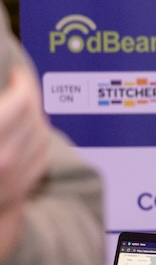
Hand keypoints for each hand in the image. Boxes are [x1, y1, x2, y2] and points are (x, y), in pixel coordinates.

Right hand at [0, 64, 52, 241]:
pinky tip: (29, 131)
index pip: (22, 101)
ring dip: (36, 116)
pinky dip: (39, 139)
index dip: (23, 83)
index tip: (17, 74)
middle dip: (30, 95)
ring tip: (24, 106)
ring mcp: (13, 178)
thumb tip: (4, 99)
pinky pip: (41, 156)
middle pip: (34, 115)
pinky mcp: (18, 190)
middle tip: (21, 86)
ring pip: (42, 134)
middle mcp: (3, 159)